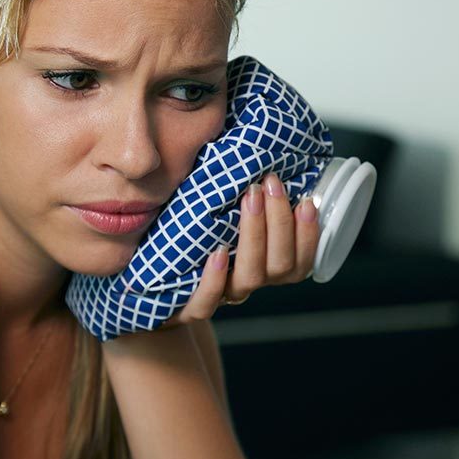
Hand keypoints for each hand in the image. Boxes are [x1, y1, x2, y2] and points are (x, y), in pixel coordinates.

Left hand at [159, 172, 319, 329]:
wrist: (150, 288)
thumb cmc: (190, 240)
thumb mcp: (219, 216)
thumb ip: (242, 195)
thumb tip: (256, 149)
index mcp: (263, 267)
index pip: (300, 261)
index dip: (309, 234)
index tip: (308, 199)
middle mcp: (247, 284)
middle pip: (280, 265)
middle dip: (281, 222)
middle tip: (271, 183)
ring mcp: (220, 298)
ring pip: (250, 278)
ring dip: (254, 235)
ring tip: (249, 199)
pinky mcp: (188, 310)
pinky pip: (206, 303)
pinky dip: (215, 278)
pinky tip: (219, 252)